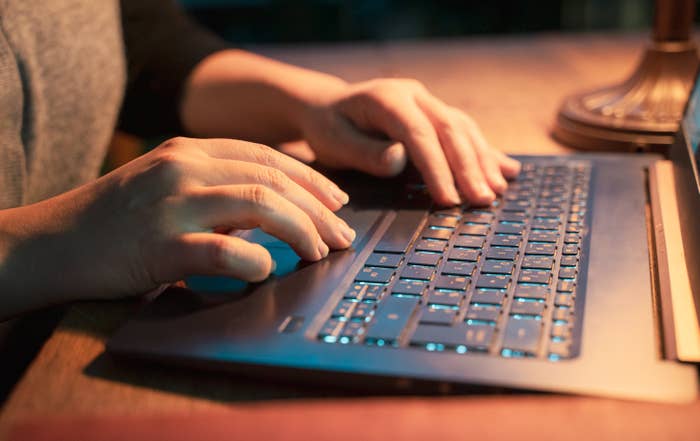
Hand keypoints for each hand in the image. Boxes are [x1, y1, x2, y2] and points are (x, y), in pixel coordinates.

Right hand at [0, 137, 353, 314]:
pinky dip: (255, 260)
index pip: (267, 157)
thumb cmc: (115, 219)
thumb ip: (214, 186)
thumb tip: (277, 209)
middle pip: (273, 179)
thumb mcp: (165, 183)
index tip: (337, 200)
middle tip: (341, 235)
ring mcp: (173, 204)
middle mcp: (185, 168)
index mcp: (189, 151)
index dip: (310, 178)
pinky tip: (268, 270)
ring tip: (320, 252)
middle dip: (318, 208)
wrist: (52, 242)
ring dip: (301, 230)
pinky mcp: (161, 245)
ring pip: (260, 205)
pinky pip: (225, 250)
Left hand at [300, 78, 520, 205]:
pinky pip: (466, 132)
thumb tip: (400, 160)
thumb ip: (366, 152)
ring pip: (464, 129)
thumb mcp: (334, 142)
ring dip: (483, 161)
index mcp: (388, 98)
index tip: (448, 199)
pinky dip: (486, 153)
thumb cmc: (329, 129)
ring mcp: (428, 102)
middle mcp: (414, 95)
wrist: (329, 107)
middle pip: (450, 130)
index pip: (419, 134)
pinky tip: (507, 171)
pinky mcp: (436, 113)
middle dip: (469, 167)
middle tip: (482, 201)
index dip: (437, 168)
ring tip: (496, 192)